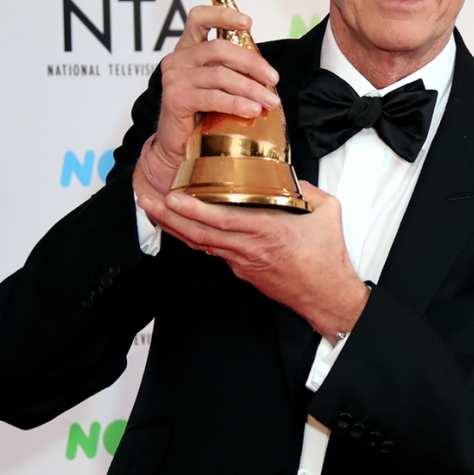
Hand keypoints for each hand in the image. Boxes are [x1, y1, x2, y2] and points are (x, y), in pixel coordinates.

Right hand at [136, 4, 281, 196]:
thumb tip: (268, 72)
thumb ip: (233, 71)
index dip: (223, 14)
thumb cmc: (201, 117)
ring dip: (251, 88)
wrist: (177, 148)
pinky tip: (253, 109)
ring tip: (270, 101)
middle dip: (252, 63)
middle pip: (219, 48)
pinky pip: (213, 97)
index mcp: (188, 50)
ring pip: (220, 75)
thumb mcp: (219, 87)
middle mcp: (177, 59)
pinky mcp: (176, 98)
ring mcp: (174, 78)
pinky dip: (237, 103)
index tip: (248, 22)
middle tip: (273, 79)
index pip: (199, 18)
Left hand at [136, 181, 367, 341]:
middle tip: (146, 199)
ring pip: (201, 243)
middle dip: (167, 217)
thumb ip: (308, 190)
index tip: (172, 198)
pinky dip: (195, 238)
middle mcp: (249, 248)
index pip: (223, 220)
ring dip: (174, 227)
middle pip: (199, 233)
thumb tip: (292, 178)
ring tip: (154, 210)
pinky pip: (214, 252)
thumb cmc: (327, 258)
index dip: (194, 209)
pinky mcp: (242, 272)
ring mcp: (242, 262)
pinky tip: (183, 227)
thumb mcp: (328, 212)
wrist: (326, 296)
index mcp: (268, 231)